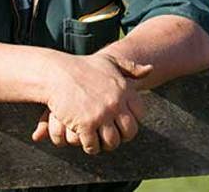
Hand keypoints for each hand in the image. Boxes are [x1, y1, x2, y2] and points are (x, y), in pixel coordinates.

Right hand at [31, 51, 150, 153]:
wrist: (58, 73)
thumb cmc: (84, 66)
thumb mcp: (110, 61)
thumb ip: (131, 67)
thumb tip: (151, 69)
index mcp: (125, 90)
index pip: (139, 114)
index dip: (133, 120)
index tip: (124, 123)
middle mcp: (116, 103)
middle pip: (129, 131)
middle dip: (122, 137)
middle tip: (115, 138)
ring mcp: (101, 115)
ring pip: (112, 141)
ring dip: (107, 144)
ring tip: (102, 142)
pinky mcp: (85, 125)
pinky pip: (93, 145)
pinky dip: (91, 147)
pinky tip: (87, 142)